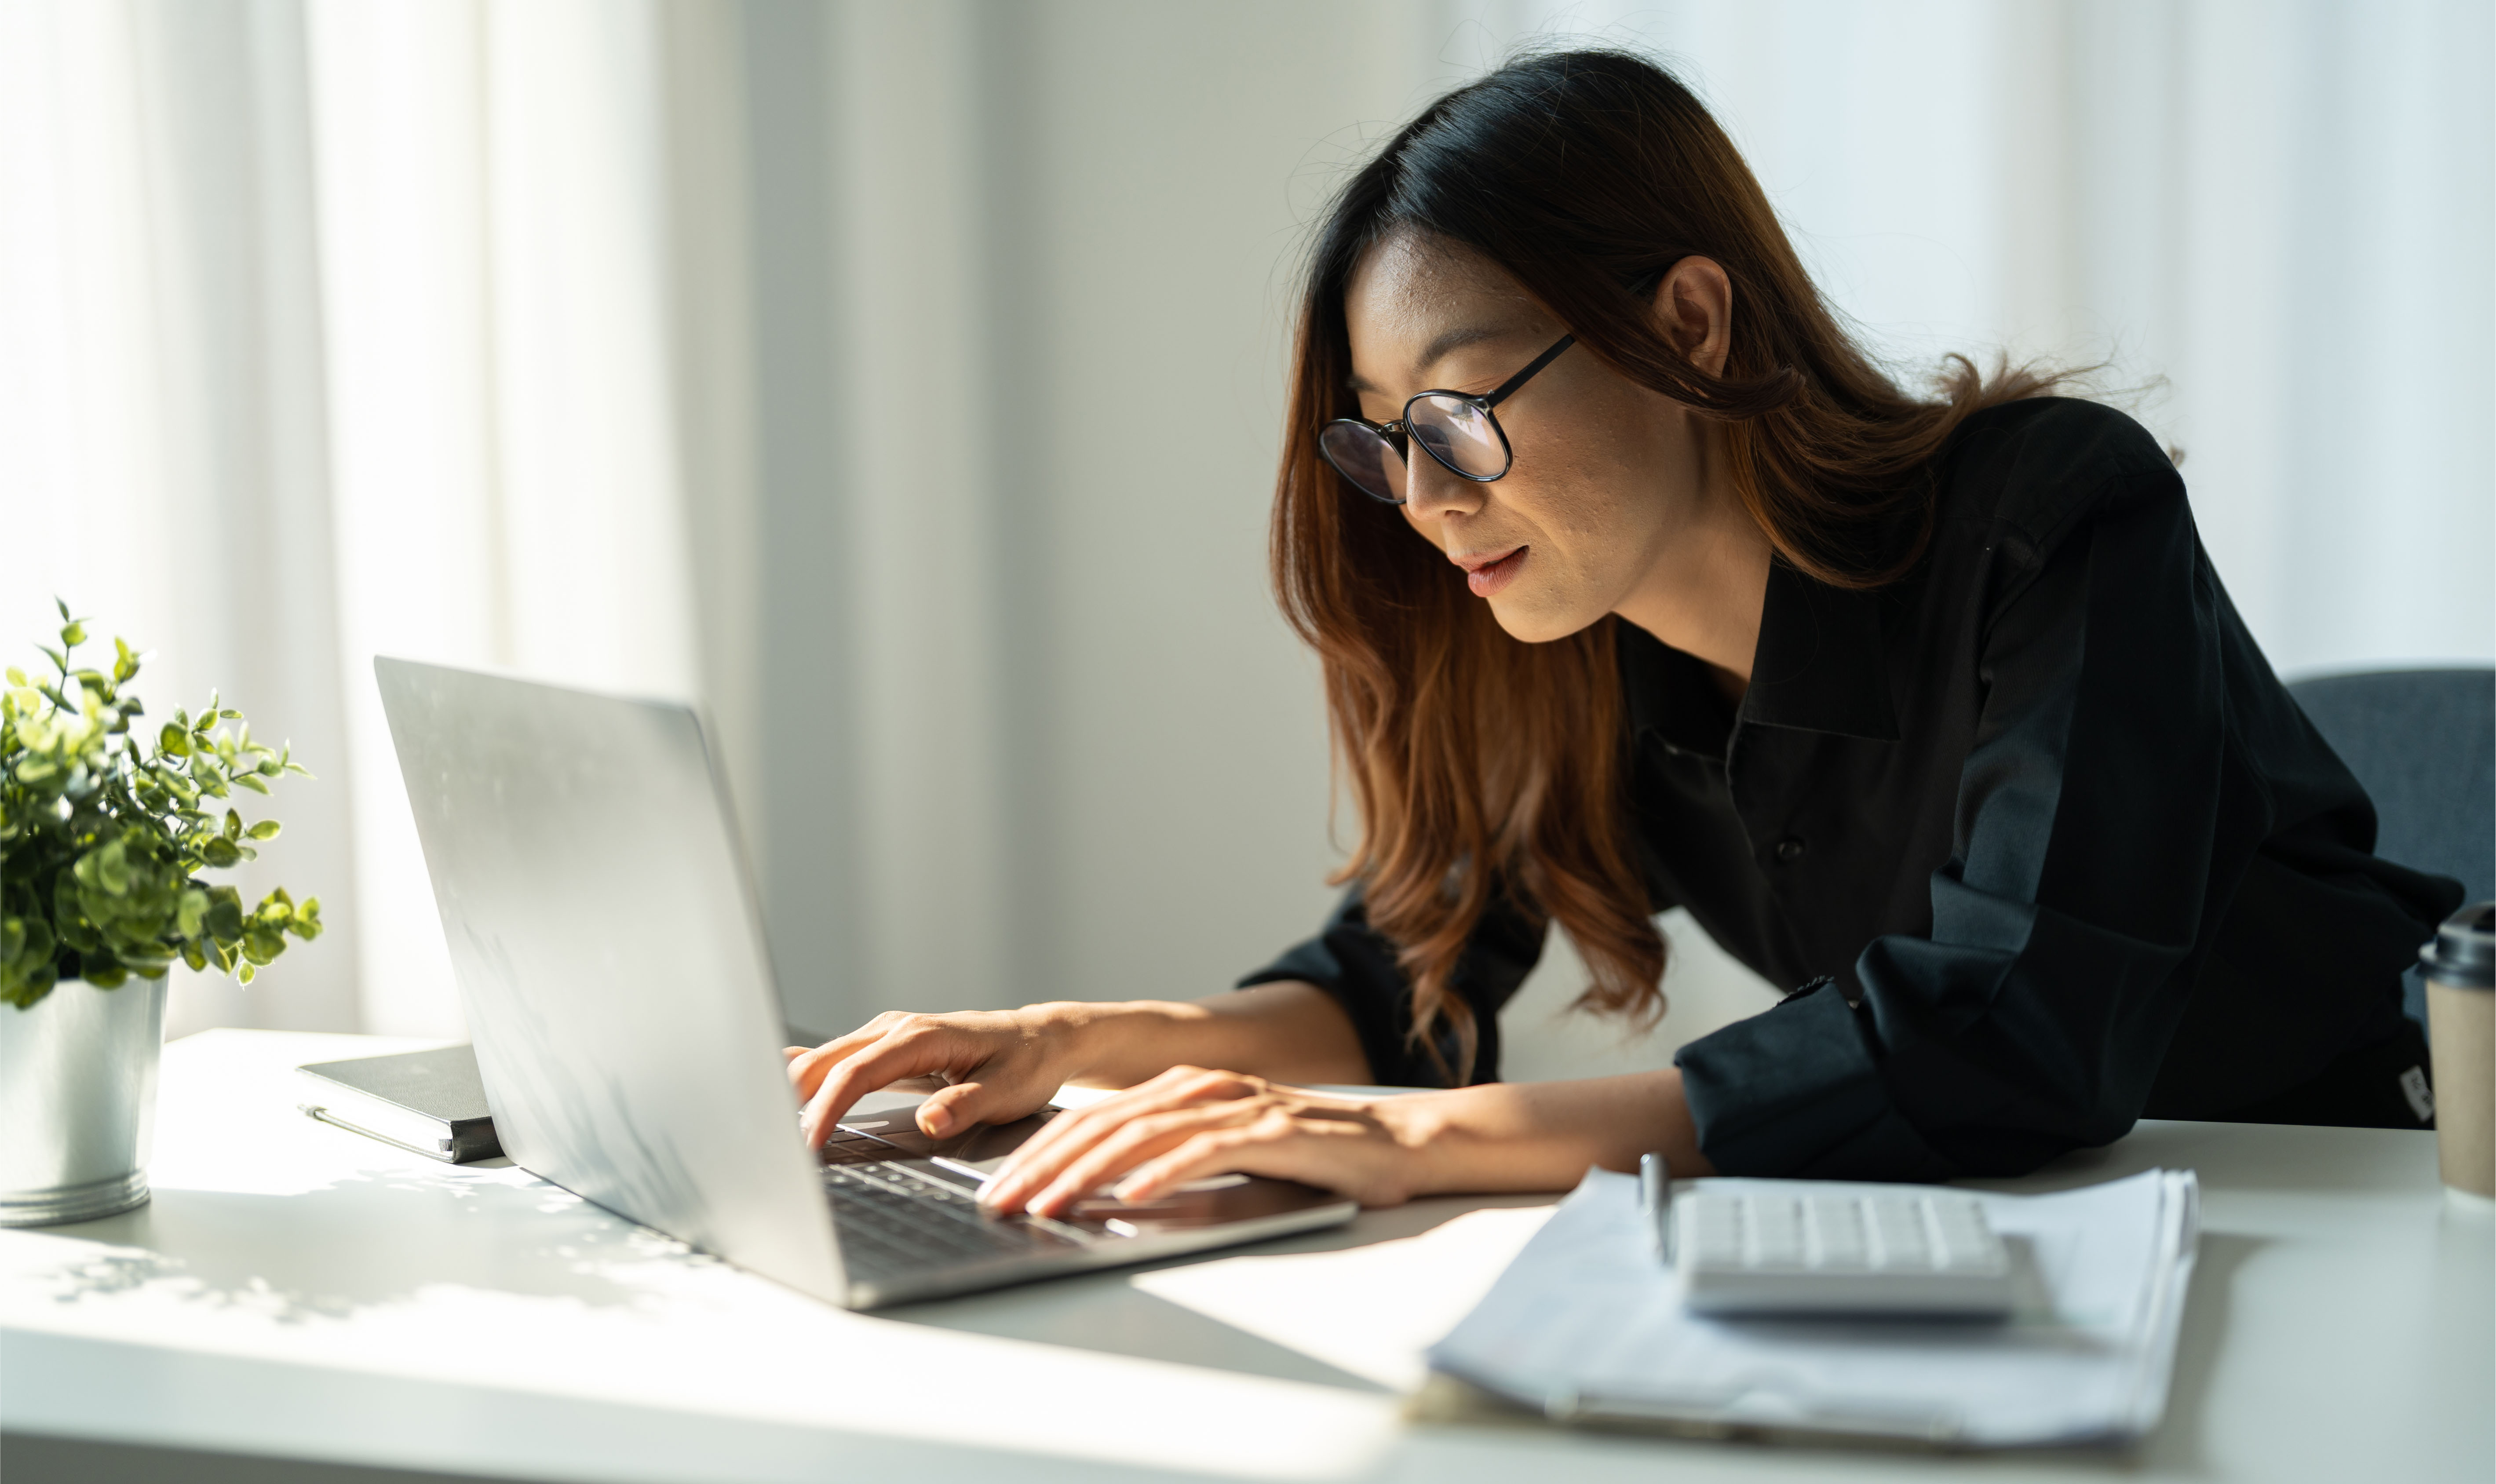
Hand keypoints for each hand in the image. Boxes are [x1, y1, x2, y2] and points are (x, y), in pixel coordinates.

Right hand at [785, 1008, 1077, 1148]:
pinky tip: (782, 1089)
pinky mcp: (887, 1047)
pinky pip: (839, 1060)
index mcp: (921, 1037)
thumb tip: (930, 1122)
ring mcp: (888, 1035)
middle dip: (794, 1101)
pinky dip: (812, 1078)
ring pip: (827, 1059)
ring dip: (798, 1091)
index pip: (856, 1074)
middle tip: (773, 1146)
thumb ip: (966, 1106)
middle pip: (828, 1062)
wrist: (1043, 1040)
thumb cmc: (1027, 1064)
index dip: (826, 1110)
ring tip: (771, 1130)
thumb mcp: (1007, 1090)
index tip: (809, 1146)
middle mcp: (897, 1028)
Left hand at [976, 1065, 1429, 1218]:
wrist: (1400, 1143)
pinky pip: (1209, 1152)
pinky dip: (1166, 1175)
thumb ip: (1170, 1165)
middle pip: (1105, 1123)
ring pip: (1145, 1135)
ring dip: (1088, 1173)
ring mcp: (1241, 1106)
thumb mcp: (1226, 1156)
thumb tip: (1100, 1199)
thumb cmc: (1312, 1158)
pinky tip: (1133, 1199)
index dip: (1039, 1153)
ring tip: (1049, 1206)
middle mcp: (1206, 1088)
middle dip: (1044, 1165)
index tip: (996, 1189)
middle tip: (1000, 1204)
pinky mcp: (1276, 1132)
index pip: (1094, 1119)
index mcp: (1186, 1088)